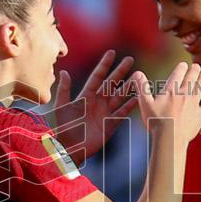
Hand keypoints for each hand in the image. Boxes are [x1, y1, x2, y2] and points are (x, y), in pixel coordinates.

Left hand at [53, 50, 138, 164]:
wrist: (70, 149)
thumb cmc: (63, 128)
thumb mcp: (61, 107)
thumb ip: (64, 90)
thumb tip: (63, 71)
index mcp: (85, 96)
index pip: (97, 76)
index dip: (104, 64)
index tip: (112, 52)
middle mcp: (97, 102)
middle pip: (111, 83)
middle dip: (120, 71)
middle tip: (130, 60)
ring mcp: (105, 113)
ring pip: (119, 96)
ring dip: (128, 86)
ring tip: (138, 77)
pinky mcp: (110, 124)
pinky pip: (122, 113)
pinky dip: (130, 106)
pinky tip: (138, 98)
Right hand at [132, 62, 200, 144]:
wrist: (169, 138)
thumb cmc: (156, 122)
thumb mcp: (144, 103)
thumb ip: (142, 87)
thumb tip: (137, 73)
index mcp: (171, 90)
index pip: (178, 74)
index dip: (181, 67)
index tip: (183, 64)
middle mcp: (184, 94)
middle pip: (192, 77)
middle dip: (194, 70)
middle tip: (197, 66)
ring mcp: (194, 104)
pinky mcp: (200, 114)